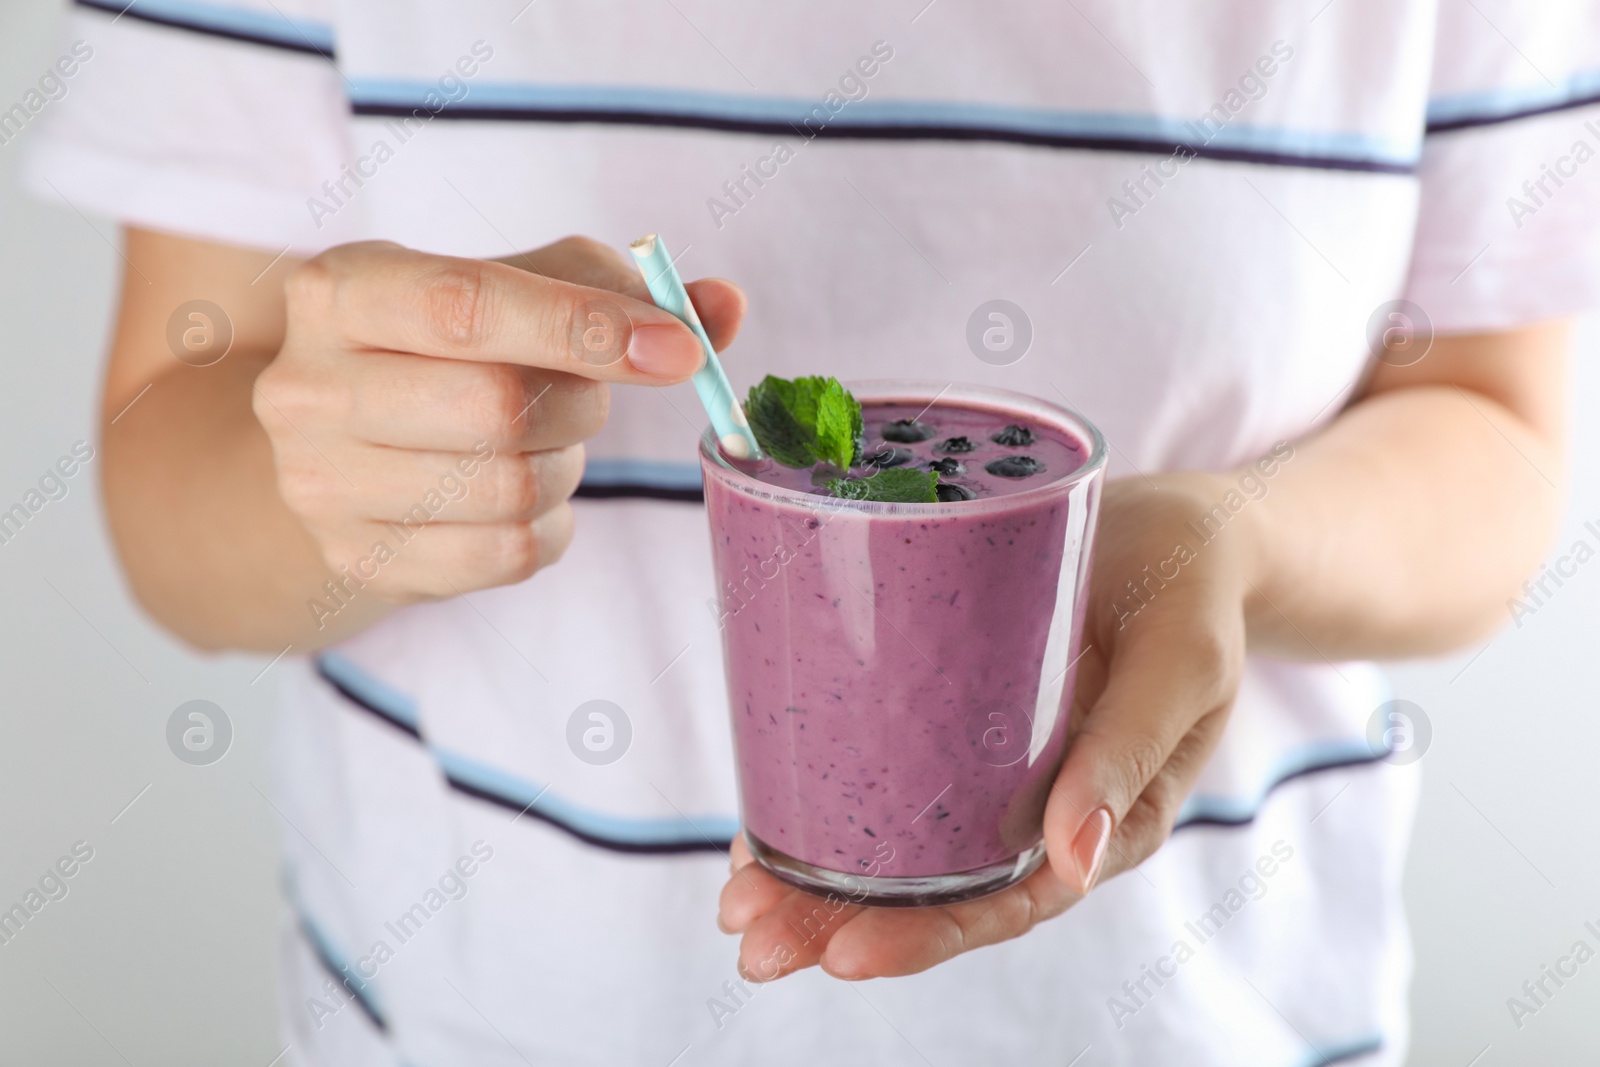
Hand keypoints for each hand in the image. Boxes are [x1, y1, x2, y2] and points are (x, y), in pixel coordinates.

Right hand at [253, 237, 744, 603]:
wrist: (340, 446)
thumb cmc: (443, 350)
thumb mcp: (507, 288)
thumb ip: (612, 286)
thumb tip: (724, 307)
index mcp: (342, 289)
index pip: (471, 306)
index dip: (587, 328)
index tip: (678, 350)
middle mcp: (308, 387)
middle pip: (500, 408)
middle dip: (583, 402)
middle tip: (588, 395)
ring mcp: (322, 485)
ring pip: (511, 489)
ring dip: (566, 465)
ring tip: (544, 441)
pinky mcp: (361, 557)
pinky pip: (509, 554)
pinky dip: (550, 523)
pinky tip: (526, 494)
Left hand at [717, 473, 1250, 980]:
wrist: (1171, 530)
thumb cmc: (1191, 598)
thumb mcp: (1178, 666)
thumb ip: (1130, 751)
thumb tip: (1074, 860)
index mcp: (1102, 820)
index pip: (1010, 901)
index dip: (929, 934)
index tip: (848, 953)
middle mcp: (1035, 806)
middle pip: (935, 889)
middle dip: (841, 921)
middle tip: (755, 939)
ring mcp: (987, 764)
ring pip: (898, 843)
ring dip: (815, 879)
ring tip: (738, 900)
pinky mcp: (948, 711)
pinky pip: (884, 771)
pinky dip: (821, 802)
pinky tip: (760, 822)